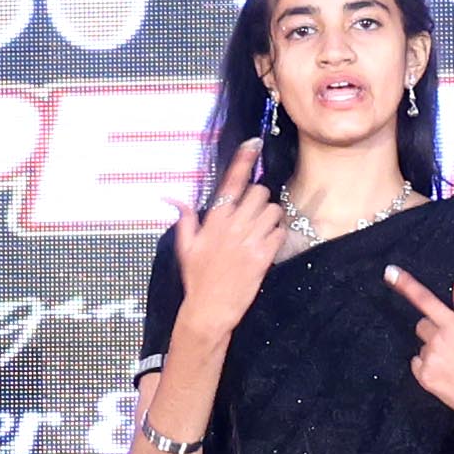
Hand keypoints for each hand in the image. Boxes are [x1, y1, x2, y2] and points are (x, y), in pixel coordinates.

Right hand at [166, 154, 280, 340]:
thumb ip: (184, 219)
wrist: (209, 310)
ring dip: (271, 217)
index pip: (231, 182)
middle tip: (254, 214)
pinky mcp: (263, 256)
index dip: (243, 159)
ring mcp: (249, 240)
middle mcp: (232, 225)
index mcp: (213, 220)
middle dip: (260, 199)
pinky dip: (278, 235)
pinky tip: (267, 246)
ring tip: (262, 231)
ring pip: (273, 210)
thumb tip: (172, 197)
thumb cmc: (196, 279)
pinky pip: (280, 232)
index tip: (254, 142)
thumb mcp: (185, 247)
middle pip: (259, 192)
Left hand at [389, 266, 453, 431]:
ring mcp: (429, 361)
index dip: (406, 285)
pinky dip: (428, 367)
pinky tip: (448, 374)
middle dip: (436, 330)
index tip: (390, 273)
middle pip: (423, 324)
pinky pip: (417, 363)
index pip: (426, 300)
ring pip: (422, 346)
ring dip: (434, 350)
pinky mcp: (424, 378)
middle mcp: (438, 341)